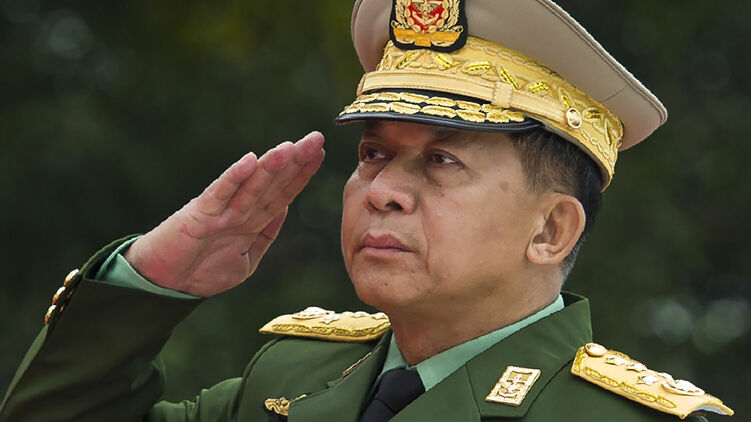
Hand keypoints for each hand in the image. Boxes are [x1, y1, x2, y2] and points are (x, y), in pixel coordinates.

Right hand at [124, 131, 324, 296]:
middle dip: (295, 162)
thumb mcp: (246, 259)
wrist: (164, 283)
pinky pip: (220, 194)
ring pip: (252, 186)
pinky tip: (250, 161)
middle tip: (315, 138)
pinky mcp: (199, 214)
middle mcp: (239, 211)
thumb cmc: (202, 270)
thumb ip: (266, 233)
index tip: (319, 153)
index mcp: (252, 221)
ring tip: (290, 147)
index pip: (282, 193)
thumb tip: (285, 207)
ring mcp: (220, 211)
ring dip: (271, 167)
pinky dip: (235, 178)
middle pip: (272, 183)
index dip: (302, 174)